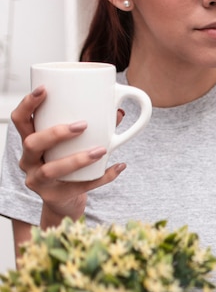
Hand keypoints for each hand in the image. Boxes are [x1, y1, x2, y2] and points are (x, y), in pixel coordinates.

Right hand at [11, 86, 126, 224]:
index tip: (45, 90)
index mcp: (30, 142)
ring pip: (52, 169)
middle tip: (82, 125)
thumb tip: (118, 112)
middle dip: (56, 133)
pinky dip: (102, 177)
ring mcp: (38, 181)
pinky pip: (80, 187)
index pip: (20, 120)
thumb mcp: (73, 144)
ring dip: (78, 158)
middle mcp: (28, 161)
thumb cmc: (67, 164)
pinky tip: (118, 167)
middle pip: (32, 143)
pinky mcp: (54, 197)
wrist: (65, 201)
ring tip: (102, 150)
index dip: (28, 104)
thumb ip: (91, 128)